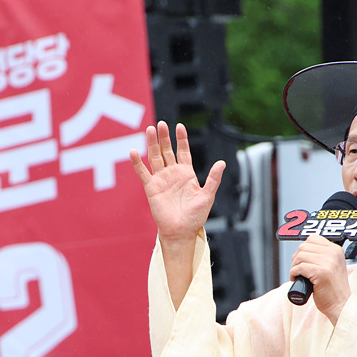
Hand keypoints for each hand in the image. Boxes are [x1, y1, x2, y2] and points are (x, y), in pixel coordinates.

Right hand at [130, 121, 224, 245]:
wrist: (182, 232)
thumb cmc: (196, 217)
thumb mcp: (207, 195)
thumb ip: (213, 179)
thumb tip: (222, 162)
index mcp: (187, 174)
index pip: (183, 151)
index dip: (181, 139)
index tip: (179, 126)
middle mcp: (173, 174)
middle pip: (167, 151)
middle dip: (164, 138)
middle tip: (162, 124)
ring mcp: (161, 180)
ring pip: (155, 157)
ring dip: (152, 144)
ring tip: (150, 130)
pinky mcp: (151, 188)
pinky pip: (143, 173)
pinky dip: (137, 163)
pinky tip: (133, 151)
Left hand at [288, 235, 350, 324]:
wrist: (341, 305)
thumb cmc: (332, 289)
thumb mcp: (331, 267)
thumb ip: (321, 256)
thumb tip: (299, 251)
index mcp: (336, 250)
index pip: (313, 239)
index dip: (304, 249)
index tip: (302, 260)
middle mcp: (333, 253)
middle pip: (304, 247)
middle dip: (296, 258)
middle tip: (298, 270)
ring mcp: (328, 262)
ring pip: (300, 256)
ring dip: (294, 266)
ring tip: (297, 275)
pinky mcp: (320, 272)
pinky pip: (299, 267)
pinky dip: (293, 273)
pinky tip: (296, 279)